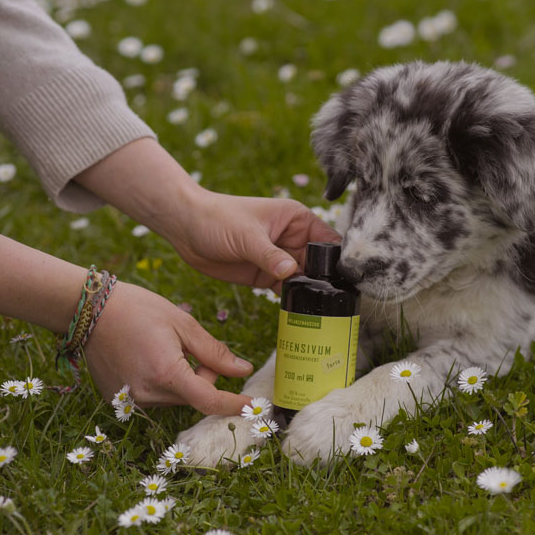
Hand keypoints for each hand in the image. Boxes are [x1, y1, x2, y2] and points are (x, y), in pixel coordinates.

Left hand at [74, 139, 340, 289]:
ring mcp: (280, 259)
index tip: (348, 281)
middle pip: (320, 265)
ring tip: (321, 315)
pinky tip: (299, 315)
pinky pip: (287, 290)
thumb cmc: (217, 219)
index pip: (328, 241)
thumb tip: (292, 272)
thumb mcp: (246, 235)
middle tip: (336, 306)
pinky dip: (292, 302)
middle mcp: (293, 239)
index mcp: (297, 219)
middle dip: (326, 284)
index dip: (338, 260)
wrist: (185, 228)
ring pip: (305, 280)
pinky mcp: (266, 275)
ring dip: (310, 295)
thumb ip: (270, 255)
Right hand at [84, 281, 254, 414]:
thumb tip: (243, 371)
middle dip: (204, 378)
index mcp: (166, 373)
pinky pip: (154, 397)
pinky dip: (161, 383)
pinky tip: (148, 358)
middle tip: (193, 350)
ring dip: (182, 380)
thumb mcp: (182, 324)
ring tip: (165, 350)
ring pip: (174, 398)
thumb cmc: (138, 309)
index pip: (209, 401)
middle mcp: (147, 394)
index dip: (233, 405)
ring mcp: (130, 401)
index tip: (252, 405)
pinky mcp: (118, 400)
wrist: (88, 310)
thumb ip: (215, 352)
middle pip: (193, 397)